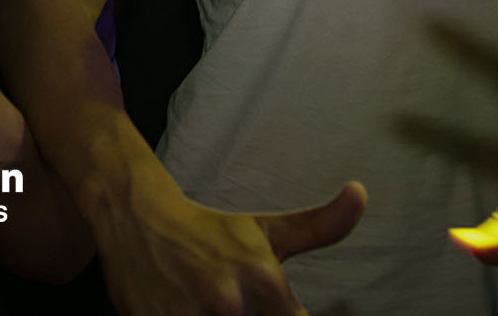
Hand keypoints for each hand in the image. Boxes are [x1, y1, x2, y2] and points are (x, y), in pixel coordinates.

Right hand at [94, 172, 365, 315]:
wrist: (136, 216)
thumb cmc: (209, 229)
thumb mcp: (266, 230)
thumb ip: (321, 226)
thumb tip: (361, 193)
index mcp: (264, 283)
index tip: (277, 310)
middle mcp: (231, 306)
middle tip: (234, 304)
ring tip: (207, 305)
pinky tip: (187, 309)